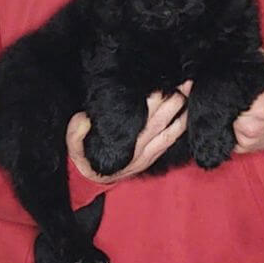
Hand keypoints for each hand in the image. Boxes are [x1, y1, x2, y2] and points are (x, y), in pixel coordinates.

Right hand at [66, 81, 192, 183]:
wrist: (92, 181)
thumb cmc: (84, 157)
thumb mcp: (73, 146)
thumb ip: (76, 132)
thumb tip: (84, 118)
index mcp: (122, 143)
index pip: (140, 119)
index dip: (151, 102)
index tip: (159, 85)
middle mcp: (139, 148)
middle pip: (160, 120)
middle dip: (172, 100)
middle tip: (183, 81)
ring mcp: (148, 153)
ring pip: (170, 130)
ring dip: (181, 110)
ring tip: (190, 90)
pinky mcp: (153, 156)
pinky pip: (171, 141)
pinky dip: (181, 127)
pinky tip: (188, 114)